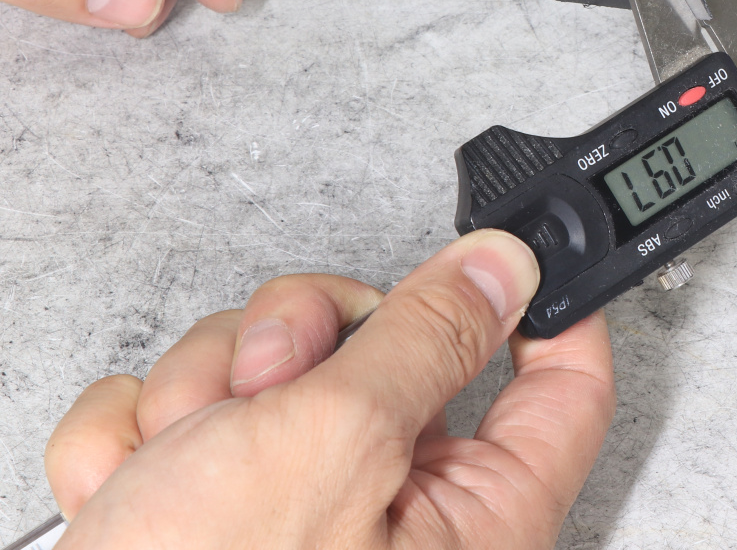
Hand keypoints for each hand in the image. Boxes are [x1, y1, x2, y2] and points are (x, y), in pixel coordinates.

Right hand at [44, 231, 615, 548]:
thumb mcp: (338, 449)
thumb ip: (427, 342)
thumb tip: (507, 272)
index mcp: (475, 521)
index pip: (563, 390)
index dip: (545, 309)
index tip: (505, 255)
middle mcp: (397, 518)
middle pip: (396, 350)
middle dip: (307, 339)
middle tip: (273, 375)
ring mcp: (300, 512)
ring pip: (283, 366)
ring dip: (209, 389)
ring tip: (184, 456)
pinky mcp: (210, 511)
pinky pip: (193, 413)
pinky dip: (144, 437)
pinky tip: (134, 486)